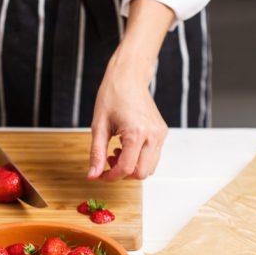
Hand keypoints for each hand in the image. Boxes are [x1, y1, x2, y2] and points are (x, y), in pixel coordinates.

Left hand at [89, 56, 167, 180]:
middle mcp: (153, 135)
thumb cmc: (113, 96)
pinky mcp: (162, 133)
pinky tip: (127, 146)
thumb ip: (97, 153)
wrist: (129, 78)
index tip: (101, 174)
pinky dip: (140, 159)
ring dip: (132, 168)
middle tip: (109, 161)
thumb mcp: (99, 126)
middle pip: (142, 173)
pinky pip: (153, 157)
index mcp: (137, 133)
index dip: (111, 176)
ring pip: (150, 168)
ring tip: (118, 152)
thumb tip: (93, 175)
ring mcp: (160, 134)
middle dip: (123, 174)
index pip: (127, 169)